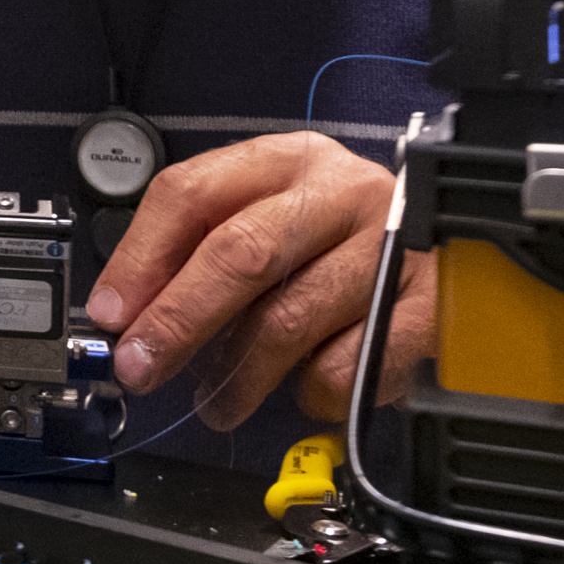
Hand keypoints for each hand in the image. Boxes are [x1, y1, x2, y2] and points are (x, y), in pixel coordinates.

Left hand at [85, 133, 437, 428]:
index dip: (141, 258)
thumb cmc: (335, 244)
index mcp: (286, 160)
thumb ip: (200, 254)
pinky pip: (346, 367)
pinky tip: (304, 389)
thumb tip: (129, 316)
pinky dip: (311, 394)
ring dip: (237, 376)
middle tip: (142, 368)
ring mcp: (389, 246)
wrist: (451, 249)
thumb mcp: (266, 223)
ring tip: (218, 403)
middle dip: (177, 320)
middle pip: (239, 253)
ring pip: (289, 319)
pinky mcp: (425, 307)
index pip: (193, 192)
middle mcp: (339, 192)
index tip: (113, 313)